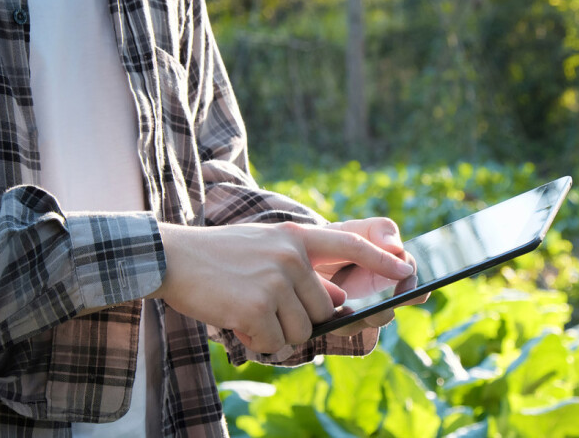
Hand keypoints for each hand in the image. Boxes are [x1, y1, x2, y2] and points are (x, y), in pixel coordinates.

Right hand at [150, 221, 414, 353]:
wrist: (172, 258)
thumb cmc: (221, 257)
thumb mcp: (268, 250)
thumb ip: (305, 272)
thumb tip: (339, 302)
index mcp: (296, 237)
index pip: (349, 245)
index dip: (380, 258)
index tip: (405, 268)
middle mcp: (291, 256)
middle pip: (324, 310)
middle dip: (300, 318)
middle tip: (265, 306)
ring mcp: (274, 281)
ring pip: (301, 330)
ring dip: (277, 333)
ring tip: (248, 311)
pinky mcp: (256, 306)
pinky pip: (275, 342)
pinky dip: (258, 341)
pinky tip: (238, 321)